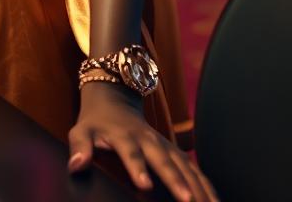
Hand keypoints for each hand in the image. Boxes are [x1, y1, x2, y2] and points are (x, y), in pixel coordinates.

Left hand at [69, 82, 218, 201]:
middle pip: (164, 161)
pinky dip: (206, 185)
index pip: (131, 153)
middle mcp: (148, 140)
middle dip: (177, 181)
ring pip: (185, 166)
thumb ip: (79, 147)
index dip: (137, 168)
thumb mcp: (81, 130)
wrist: (114, 100)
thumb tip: (75, 166)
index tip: (144, 185)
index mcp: (124, 136)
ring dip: (199, 186)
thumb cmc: (95, 122)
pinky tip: (216, 201)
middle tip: (189, 201)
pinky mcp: (175, 151)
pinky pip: (193, 169)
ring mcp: (164, 145)